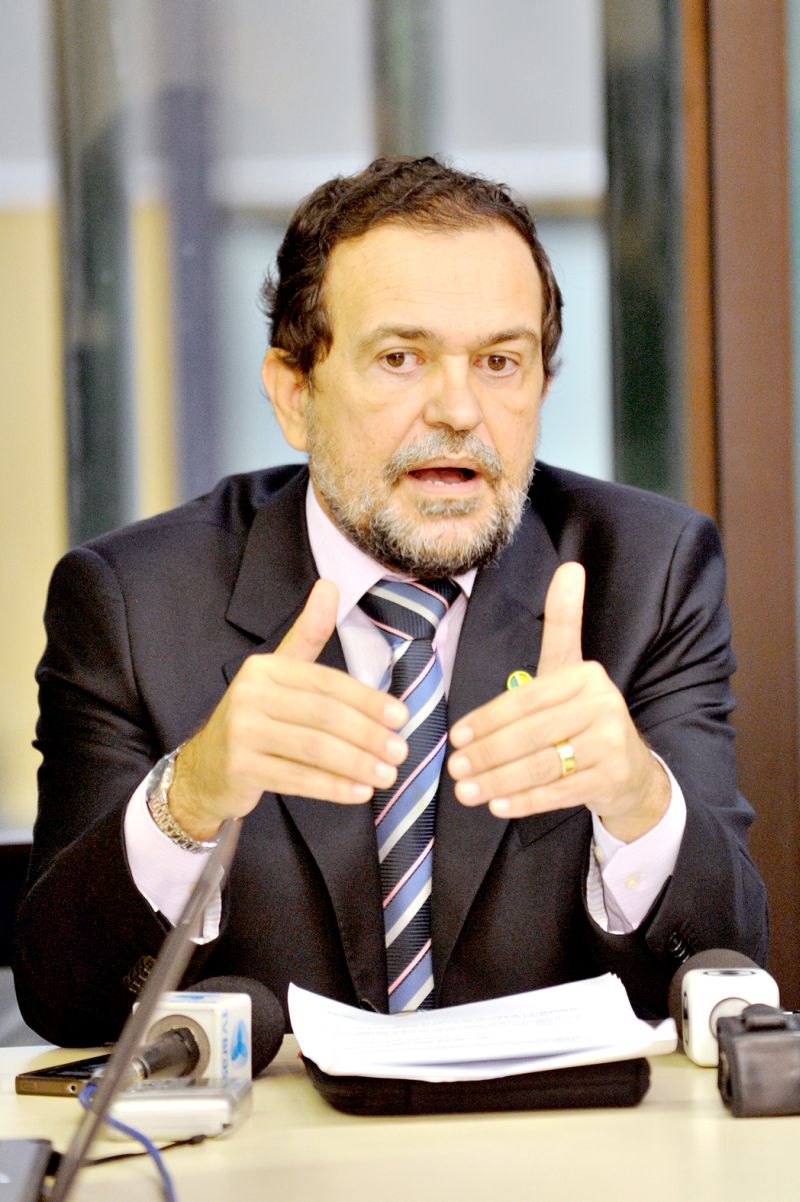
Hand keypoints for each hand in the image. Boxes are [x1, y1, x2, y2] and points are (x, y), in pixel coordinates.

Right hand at [168, 579, 408, 839]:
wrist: (207, 766)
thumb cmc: (257, 717)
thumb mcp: (280, 672)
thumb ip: (310, 633)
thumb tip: (331, 584)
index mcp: (265, 668)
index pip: (327, 683)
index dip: (368, 700)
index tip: (401, 717)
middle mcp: (249, 696)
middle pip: (324, 716)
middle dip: (368, 735)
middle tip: (400, 751)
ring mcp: (242, 733)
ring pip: (314, 749)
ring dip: (357, 764)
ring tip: (387, 775)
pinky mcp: (241, 768)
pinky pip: (297, 779)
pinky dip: (333, 788)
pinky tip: (359, 793)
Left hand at [447, 562, 668, 840]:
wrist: (633, 771)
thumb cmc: (586, 718)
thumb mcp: (571, 670)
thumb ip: (564, 623)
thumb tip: (571, 568)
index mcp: (586, 675)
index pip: (524, 699)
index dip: (486, 720)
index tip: (456, 737)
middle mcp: (604, 705)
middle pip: (530, 734)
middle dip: (486, 754)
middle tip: (454, 768)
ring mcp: (612, 743)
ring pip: (540, 764)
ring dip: (497, 780)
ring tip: (464, 791)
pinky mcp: (612, 777)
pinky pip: (558, 791)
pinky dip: (524, 801)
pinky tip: (497, 805)